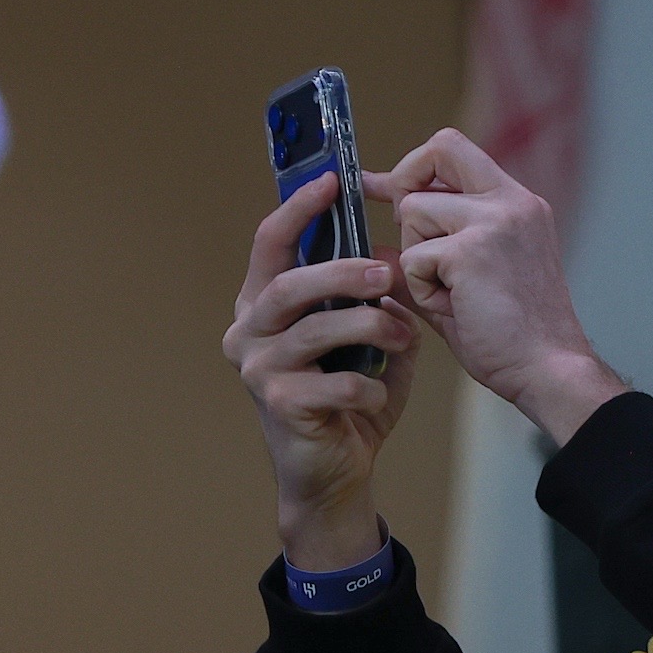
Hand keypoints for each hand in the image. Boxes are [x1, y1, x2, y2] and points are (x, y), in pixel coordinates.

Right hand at [223, 174, 418, 569]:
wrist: (338, 472)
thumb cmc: (350, 397)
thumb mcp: (367, 338)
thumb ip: (373, 299)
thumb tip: (394, 256)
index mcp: (262, 305)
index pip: (269, 243)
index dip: (298, 209)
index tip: (331, 180)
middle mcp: (247, 332)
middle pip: (289, 283)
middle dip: (343, 272)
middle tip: (387, 272)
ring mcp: (257, 370)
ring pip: (314, 330)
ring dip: (370, 328)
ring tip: (405, 334)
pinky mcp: (278, 406)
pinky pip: (335, 382)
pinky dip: (369, 384)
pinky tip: (381, 392)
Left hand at [371, 130, 628, 445]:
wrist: (550, 370)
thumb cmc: (516, 336)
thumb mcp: (472, 279)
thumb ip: (430, 252)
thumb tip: (375, 243)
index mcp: (519, 204)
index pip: (457, 151)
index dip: (415, 165)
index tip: (384, 185)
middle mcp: (511, 202)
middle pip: (439, 149)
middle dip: (406, 185)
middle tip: (414, 237)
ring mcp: (494, 221)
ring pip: (413, 211)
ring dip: (416, 256)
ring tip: (451, 292)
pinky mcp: (471, 251)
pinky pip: (412, 257)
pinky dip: (422, 289)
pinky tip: (455, 308)